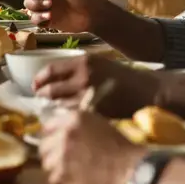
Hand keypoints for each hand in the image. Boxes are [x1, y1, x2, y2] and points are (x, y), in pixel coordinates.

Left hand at [33, 54, 160, 117]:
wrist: (149, 91)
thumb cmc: (124, 78)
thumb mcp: (99, 65)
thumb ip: (76, 71)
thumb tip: (52, 81)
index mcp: (83, 63)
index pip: (50, 70)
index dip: (39, 80)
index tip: (35, 86)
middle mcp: (83, 77)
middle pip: (51, 90)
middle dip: (43, 97)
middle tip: (42, 100)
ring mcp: (89, 96)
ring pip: (59, 106)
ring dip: (53, 109)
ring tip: (52, 111)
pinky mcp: (95, 113)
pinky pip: (73, 117)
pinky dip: (67, 119)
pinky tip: (67, 120)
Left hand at [38, 109, 145, 183]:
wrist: (130, 168)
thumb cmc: (119, 146)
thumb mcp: (97, 123)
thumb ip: (75, 124)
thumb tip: (59, 130)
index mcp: (73, 119)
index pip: (47, 126)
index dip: (52, 136)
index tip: (56, 143)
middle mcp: (64, 135)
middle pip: (44, 146)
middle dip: (52, 153)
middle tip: (63, 159)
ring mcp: (62, 155)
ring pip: (46, 163)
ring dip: (56, 168)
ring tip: (70, 171)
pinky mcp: (63, 175)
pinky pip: (53, 179)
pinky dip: (61, 182)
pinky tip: (73, 180)